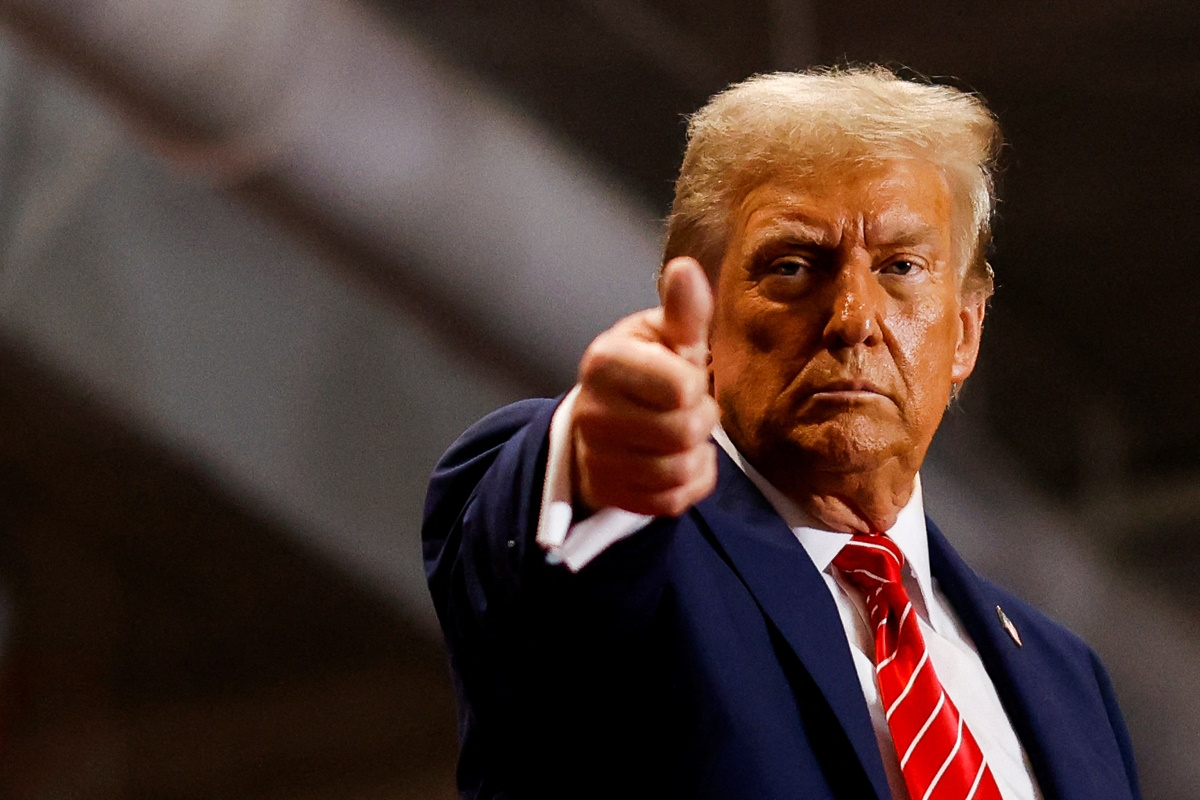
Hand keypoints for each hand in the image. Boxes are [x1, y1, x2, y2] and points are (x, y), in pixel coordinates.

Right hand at [572, 257, 718, 515]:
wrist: (606, 419)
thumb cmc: (647, 370)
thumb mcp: (665, 336)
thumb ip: (682, 310)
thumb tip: (685, 269)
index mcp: (604, 360)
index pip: (680, 387)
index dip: (695, 384)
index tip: (685, 378)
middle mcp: (591, 410)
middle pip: (683, 432)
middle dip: (701, 421)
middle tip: (688, 409)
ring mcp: (596, 456)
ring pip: (678, 470)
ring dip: (695, 454)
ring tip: (682, 434)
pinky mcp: (610, 492)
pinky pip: (672, 501)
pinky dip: (689, 483)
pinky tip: (678, 461)